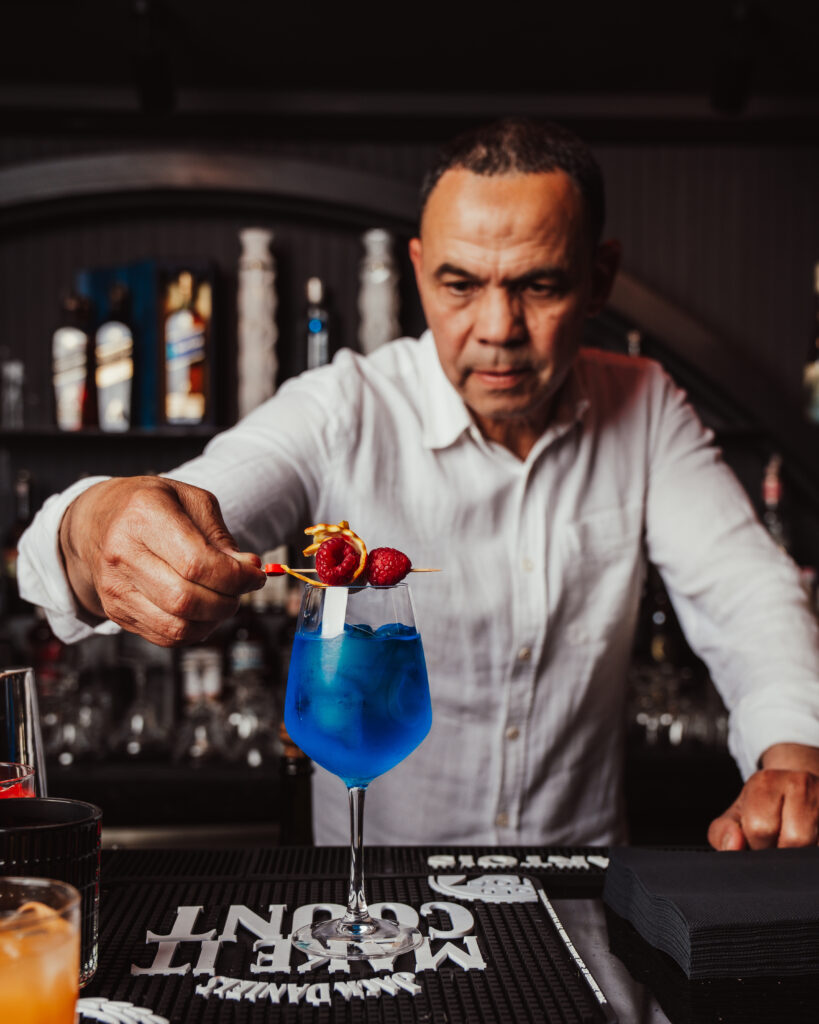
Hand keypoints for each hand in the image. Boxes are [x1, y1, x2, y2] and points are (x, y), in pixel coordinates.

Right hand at [59, 476, 266, 646]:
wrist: (98, 522)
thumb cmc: (151, 507)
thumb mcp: (191, 501)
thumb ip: (221, 536)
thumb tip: (247, 569)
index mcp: (144, 515)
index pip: (196, 562)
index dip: (235, 576)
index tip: (255, 575)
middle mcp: (122, 553)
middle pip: (186, 599)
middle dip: (227, 601)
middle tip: (240, 588)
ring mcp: (115, 587)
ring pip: (177, 627)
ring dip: (213, 619)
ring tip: (222, 598)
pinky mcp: (115, 611)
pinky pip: (166, 637)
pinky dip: (195, 629)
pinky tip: (202, 610)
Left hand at [708, 743, 818, 849]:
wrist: (796, 788)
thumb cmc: (763, 808)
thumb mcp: (737, 815)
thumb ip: (723, 833)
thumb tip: (734, 845)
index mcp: (766, 781)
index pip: (759, 827)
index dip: (756, 845)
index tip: (759, 842)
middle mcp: (801, 783)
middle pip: (795, 839)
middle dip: (782, 852)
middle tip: (778, 845)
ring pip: (815, 847)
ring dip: (803, 857)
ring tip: (795, 845)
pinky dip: (814, 855)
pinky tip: (810, 844)